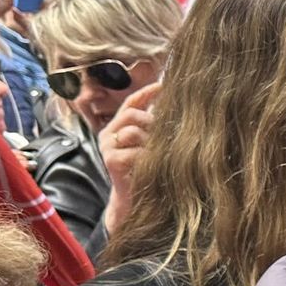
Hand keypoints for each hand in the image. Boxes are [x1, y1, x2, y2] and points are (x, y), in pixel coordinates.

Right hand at [99, 81, 161, 236]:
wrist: (134, 201)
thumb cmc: (147, 171)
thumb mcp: (152, 146)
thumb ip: (156, 128)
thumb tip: (178, 108)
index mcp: (119, 127)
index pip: (131, 103)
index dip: (146, 93)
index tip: (164, 85)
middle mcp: (109, 134)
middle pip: (131, 114)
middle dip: (151, 120)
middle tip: (167, 132)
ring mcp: (108, 148)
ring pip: (133, 131)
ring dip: (151, 140)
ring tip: (161, 151)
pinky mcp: (111, 161)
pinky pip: (134, 151)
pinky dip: (148, 156)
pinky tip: (154, 163)